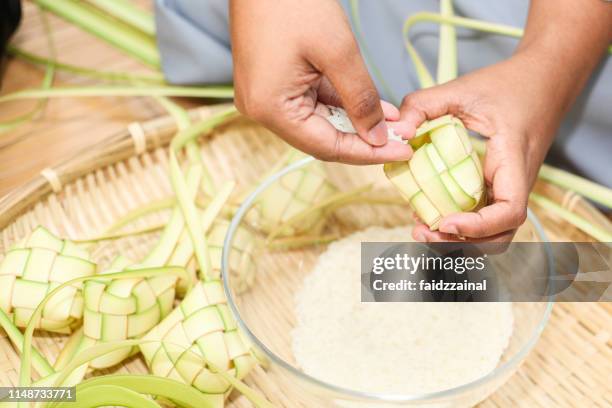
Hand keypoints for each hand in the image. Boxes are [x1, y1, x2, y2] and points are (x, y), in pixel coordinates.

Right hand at [229, 0, 411, 163]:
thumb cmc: (294, 3)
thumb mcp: (338, 53)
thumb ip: (360, 100)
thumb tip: (378, 138)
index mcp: (270, 108)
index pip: (326, 147)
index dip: (366, 153)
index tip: (402, 152)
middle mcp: (262, 110)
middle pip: (321, 138)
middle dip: (362, 138)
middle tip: (400, 137)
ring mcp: (264, 97)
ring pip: (318, 122)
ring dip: (354, 121)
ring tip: (389, 120)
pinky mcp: (272, 84)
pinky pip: (310, 103)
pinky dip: (339, 104)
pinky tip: (368, 104)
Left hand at [401, 52, 566, 242]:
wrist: (541, 79)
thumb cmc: (506, 84)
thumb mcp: (462, 88)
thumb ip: (423, 105)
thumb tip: (398, 133)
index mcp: (513, 163)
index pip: (509, 212)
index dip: (479, 227)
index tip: (446, 222)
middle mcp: (514, 184)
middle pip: (500, 235)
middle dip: (462, 243)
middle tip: (421, 231)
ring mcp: (506, 188)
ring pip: (491, 232)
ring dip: (458, 239)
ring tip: (420, 227)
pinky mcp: (496, 187)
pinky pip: (480, 215)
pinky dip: (457, 223)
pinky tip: (428, 212)